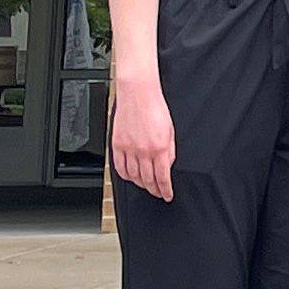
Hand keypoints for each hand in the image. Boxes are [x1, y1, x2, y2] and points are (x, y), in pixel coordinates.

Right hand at [110, 73, 174, 202]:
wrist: (138, 93)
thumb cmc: (155, 107)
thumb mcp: (170, 130)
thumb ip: (170, 150)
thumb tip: (168, 166)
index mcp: (159, 147)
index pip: (162, 177)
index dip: (165, 190)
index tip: (167, 195)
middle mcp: (143, 150)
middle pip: (147, 180)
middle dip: (154, 190)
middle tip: (157, 193)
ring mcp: (129, 148)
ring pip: (133, 176)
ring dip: (140, 184)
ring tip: (145, 186)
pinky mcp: (117, 144)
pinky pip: (119, 167)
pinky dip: (125, 176)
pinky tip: (130, 177)